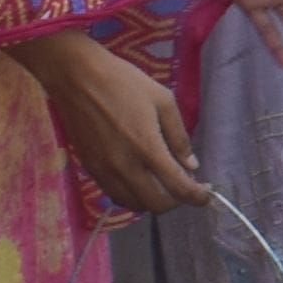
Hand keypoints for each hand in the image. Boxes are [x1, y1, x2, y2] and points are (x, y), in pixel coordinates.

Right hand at [21, 28, 209, 213]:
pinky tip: (139, 179)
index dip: (197, 197)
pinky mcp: (89, 168)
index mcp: (147, 148)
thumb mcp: (163, 100)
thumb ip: (179, 136)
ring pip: (133, 204)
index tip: (206, 195)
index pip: (178, 187)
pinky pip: (114, 194)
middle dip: (176, 201)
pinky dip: (131, 195)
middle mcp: (124, 167)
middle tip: (183, 186)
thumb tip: (192, 165)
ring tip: (161, 183)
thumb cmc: (123, 82)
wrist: (75, 77)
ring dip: (152, 200)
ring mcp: (104, 170)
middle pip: (156, 205)